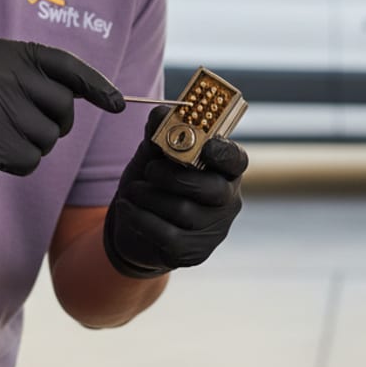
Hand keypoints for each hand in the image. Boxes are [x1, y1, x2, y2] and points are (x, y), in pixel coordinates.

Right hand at [0, 38, 123, 182]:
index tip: (118, 104)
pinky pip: (29, 161)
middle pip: (63, 108)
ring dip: (31, 145)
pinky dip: (16, 164)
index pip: (66, 66)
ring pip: (47, 138)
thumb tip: (85, 92)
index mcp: (5, 52)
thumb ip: (29, 74)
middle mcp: (1, 74)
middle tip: (21, 126)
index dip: (97, 86)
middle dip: (53, 124)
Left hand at [103, 107, 247, 277]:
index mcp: (224, 171)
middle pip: (212, 189)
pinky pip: (167, 235)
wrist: (136, 226)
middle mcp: (227, 201)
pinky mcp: (193, 253)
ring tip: (133, 191)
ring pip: (184, 211)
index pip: (236, 160)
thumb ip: (159, 133)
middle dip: (174, 176)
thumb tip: (160, 113)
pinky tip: (128, 208)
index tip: (206, 146)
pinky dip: (141, 218)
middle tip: (150, 170)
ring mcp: (213, 230)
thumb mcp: (154, 154)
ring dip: (150, 197)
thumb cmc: (154, 184)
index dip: (224, 153)